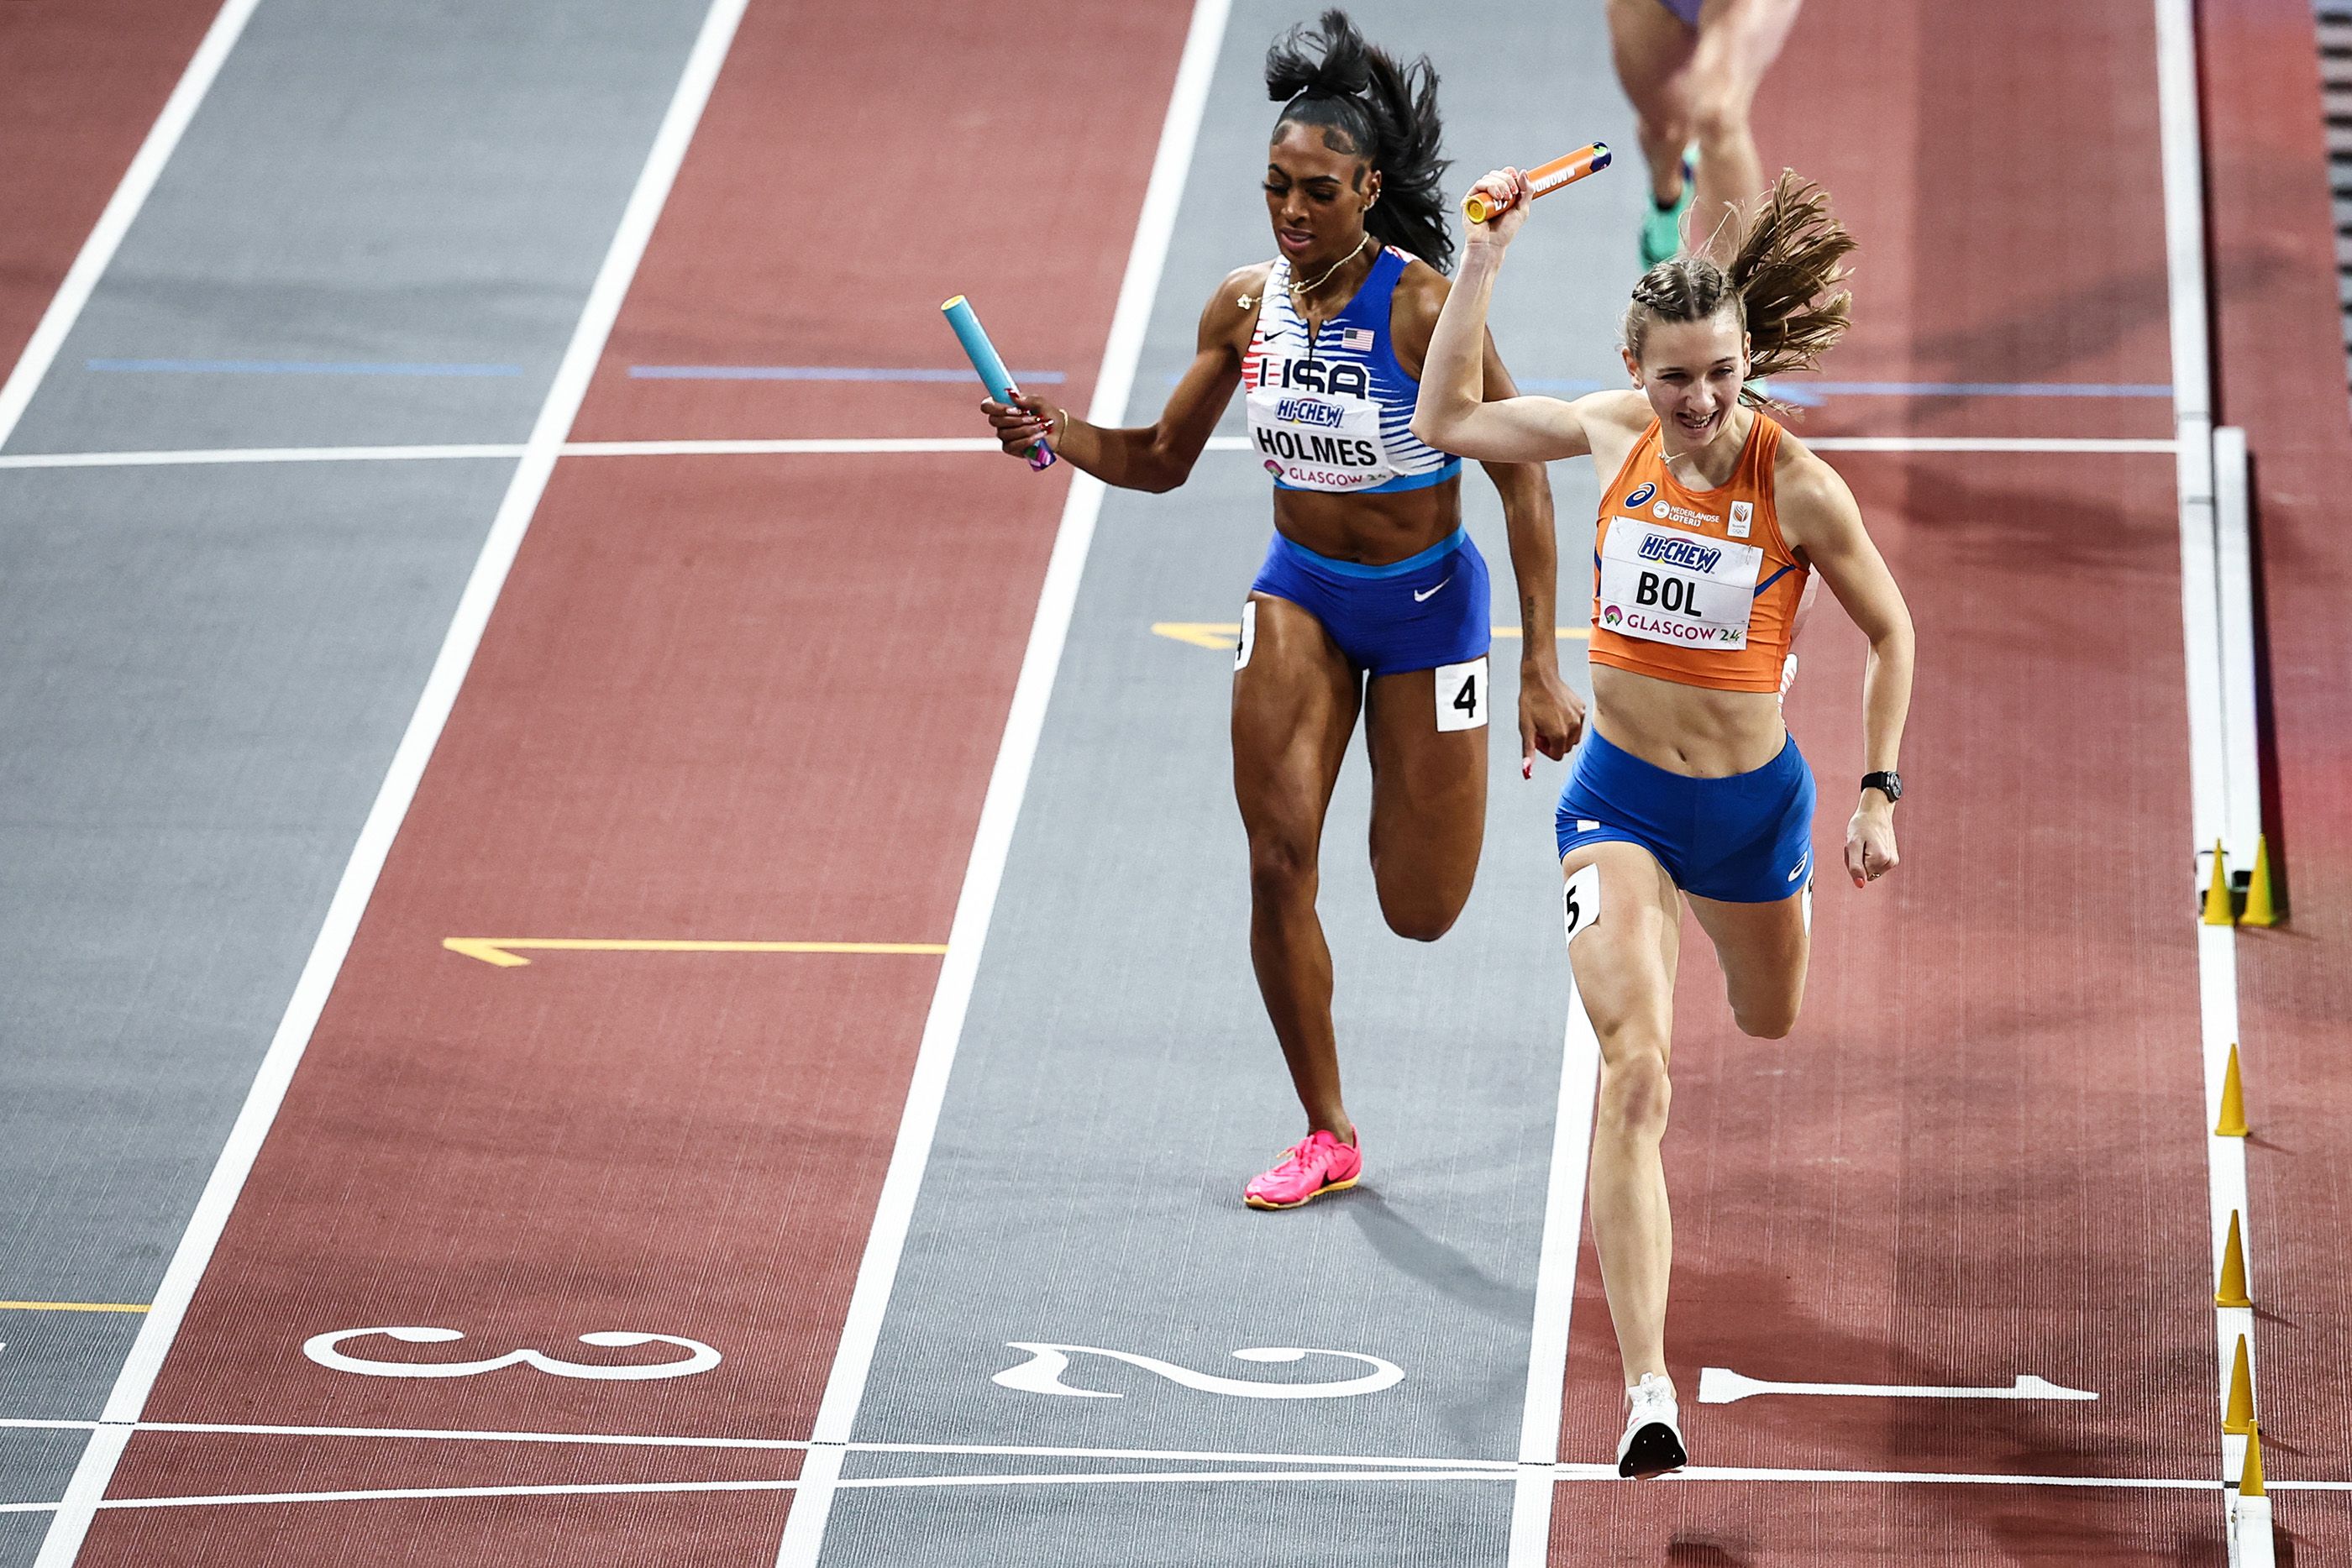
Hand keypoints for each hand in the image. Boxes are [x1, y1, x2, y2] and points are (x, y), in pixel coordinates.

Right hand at [982, 391, 1058, 458]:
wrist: (1058, 430)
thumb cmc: (1047, 413)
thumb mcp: (1040, 402)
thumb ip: (1027, 398)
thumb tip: (1012, 395)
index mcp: (1004, 407)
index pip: (986, 406)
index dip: (996, 408)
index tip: (1014, 409)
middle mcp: (1000, 422)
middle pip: (994, 421)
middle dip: (1016, 420)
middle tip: (1034, 417)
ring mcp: (1004, 436)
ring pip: (1004, 433)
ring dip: (1025, 429)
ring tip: (1041, 426)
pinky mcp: (1010, 448)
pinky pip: (1011, 446)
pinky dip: (1027, 440)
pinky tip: (1039, 436)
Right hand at [1465, 167, 1531, 248]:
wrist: (1492, 244)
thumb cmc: (1504, 232)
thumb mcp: (1522, 210)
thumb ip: (1527, 191)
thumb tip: (1523, 172)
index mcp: (1501, 193)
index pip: (1504, 174)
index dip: (1510, 173)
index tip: (1517, 180)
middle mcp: (1489, 193)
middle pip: (1497, 174)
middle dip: (1507, 180)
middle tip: (1512, 194)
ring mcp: (1479, 196)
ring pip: (1488, 178)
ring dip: (1500, 184)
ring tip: (1504, 199)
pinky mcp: (1469, 201)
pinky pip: (1479, 185)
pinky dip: (1490, 187)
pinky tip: (1497, 197)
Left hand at [1517, 660, 1583, 778]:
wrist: (1540, 678)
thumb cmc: (1531, 701)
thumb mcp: (1526, 729)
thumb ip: (1529, 752)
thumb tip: (1527, 773)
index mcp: (1560, 735)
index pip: (1557, 756)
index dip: (1545, 749)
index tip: (1538, 737)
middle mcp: (1573, 728)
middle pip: (1565, 748)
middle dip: (1554, 742)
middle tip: (1541, 728)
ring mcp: (1579, 717)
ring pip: (1573, 737)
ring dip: (1562, 733)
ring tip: (1549, 719)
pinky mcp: (1582, 708)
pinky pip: (1577, 723)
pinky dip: (1568, 722)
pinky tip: (1556, 711)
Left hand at [1845, 800, 1898, 887]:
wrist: (1875, 811)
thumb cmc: (1861, 825)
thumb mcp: (1852, 844)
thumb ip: (1855, 866)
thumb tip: (1860, 885)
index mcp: (1880, 859)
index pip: (1859, 875)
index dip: (1851, 862)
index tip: (1853, 847)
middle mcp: (1890, 863)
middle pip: (1865, 874)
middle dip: (1857, 862)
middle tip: (1857, 844)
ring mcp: (1893, 862)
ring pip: (1870, 870)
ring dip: (1862, 859)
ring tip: (1864, 843)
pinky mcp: (1893, 859)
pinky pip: (1875, 866)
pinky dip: (1869, 857)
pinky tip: (1870, 844)